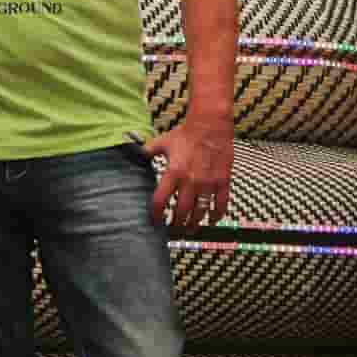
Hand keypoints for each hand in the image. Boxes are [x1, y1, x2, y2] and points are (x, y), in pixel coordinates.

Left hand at [144, 113, 233, 227]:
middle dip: (176, 225)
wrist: (211, 125)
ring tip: (188, 229)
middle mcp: (190, 181)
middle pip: (181, 213)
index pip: (161, 201)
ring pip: (200, 213)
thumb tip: (133, 152)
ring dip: (193, 225)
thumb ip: (147, 151)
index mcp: (174, 172)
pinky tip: (210, 220)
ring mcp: (208, 183)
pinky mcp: (222, 182)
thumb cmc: (186, 134)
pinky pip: (220, 206)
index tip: (155, 221)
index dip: (156, 215)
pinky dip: (215, 217)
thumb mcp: (163, 142)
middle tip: (172, 230)